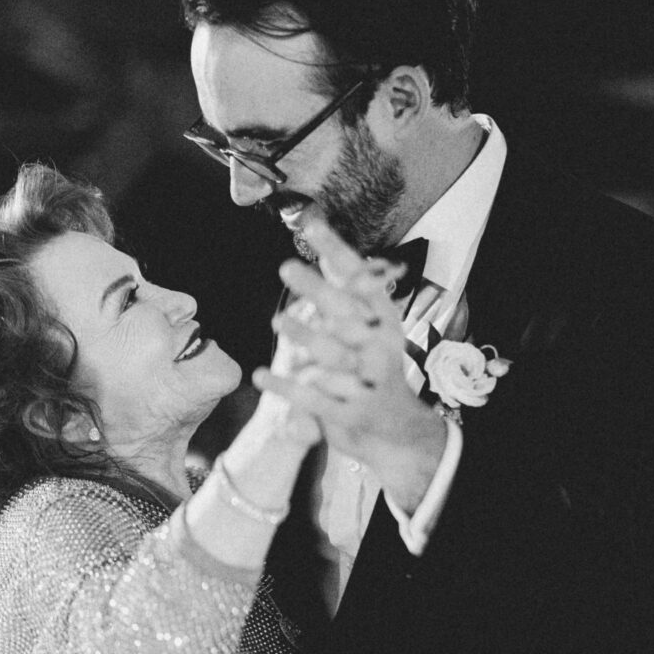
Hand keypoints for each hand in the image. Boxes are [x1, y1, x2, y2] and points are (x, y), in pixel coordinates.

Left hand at [253, 214, 445, 501]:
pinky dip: (286, 387)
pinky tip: (260, 375)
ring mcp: (367, 382)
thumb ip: (341, 280)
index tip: (312, 226)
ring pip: (334, 354)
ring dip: (305, 336)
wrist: (393, 428)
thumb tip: (316, 226)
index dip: (338, 252)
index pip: (362, 280)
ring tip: (278, 320)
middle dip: (319, 289)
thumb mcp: (367, 322)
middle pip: (348, 313)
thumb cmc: (371, 365)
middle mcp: (381, 347)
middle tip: (286, 267)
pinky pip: (314, 398)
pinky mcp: (349, 413)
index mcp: (384, 321)